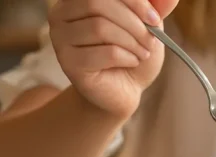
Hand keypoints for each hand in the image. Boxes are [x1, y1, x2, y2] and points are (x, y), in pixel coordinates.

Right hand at [49, 0, 178, 115]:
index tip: (155, 18)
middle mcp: (61, 14)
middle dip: (133, 23)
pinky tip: (132, 62)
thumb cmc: (131, 51)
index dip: (134, 1)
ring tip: (143, 53)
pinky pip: (104, 53)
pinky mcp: (69, 64)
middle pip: (98, 4)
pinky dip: (127, 57)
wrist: (124, 89)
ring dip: (132, 42)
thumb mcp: (147, 23)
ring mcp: (60, 39)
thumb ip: (154, 5)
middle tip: (151, 40)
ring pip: (100, 28)